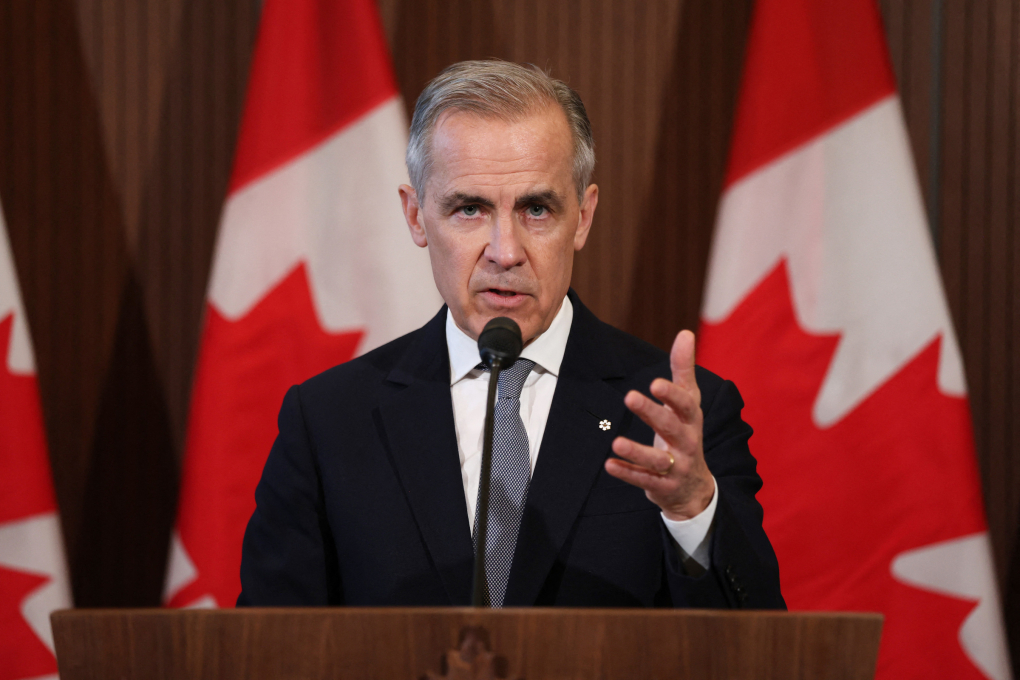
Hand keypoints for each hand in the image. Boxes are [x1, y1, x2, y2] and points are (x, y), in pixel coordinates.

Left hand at [604, 330, 714, 520]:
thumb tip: (685, 333)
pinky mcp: (662, 486)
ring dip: (637, 451)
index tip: (655, 382)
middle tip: (629, 397)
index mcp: (691, 420)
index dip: (672, 395)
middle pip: (670, 428)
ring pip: (658, 460)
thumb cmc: (686, 433)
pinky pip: (644, 480)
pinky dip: (627, 473)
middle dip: (651, 413)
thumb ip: (683, 370)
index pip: (686, 405)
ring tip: (616, 442)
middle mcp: (687, 443)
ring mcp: (676, 467)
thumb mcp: (689, 404)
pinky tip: (609, 465)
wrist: (694, 487)